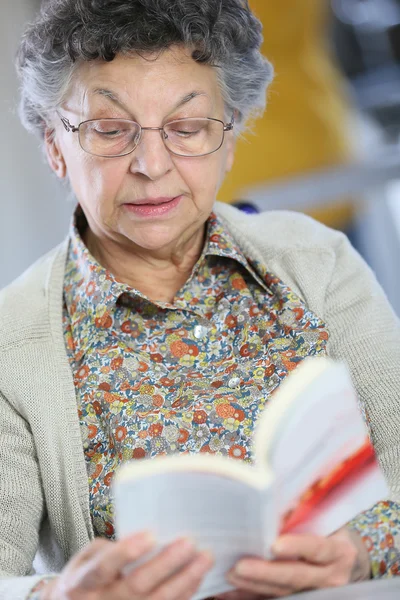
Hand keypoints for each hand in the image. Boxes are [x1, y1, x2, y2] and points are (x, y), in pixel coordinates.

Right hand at [41, 531, 212, 599]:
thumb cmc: (86, 574)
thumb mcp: (87, 557)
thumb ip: (111, 549)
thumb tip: (148, 537)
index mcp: (82, 582)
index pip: (104, 567)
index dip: (127, 552)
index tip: (151, 534)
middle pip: (137, 585)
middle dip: (166, 564)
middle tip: (189, 542)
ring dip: (185, 580)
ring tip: (204, 558)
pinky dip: (185, 593)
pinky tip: (197, 576)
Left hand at [223, 527, 370, 597]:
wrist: (349, 561)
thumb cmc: (333, 532)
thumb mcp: (328, 523)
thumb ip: (304, 518)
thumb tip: (273, 510)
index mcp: (338, 552)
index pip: (317, 549)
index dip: (297, 547)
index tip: (275, 545)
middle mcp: (330, 576)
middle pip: (296, 576)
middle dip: (266, 572)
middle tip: (240, 566)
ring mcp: (317, 591)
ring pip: (284, 591)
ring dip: (254, 584)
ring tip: (231, 575)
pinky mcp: (302, 598)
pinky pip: (275, 599)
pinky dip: (252, 595)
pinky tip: (232, 592)